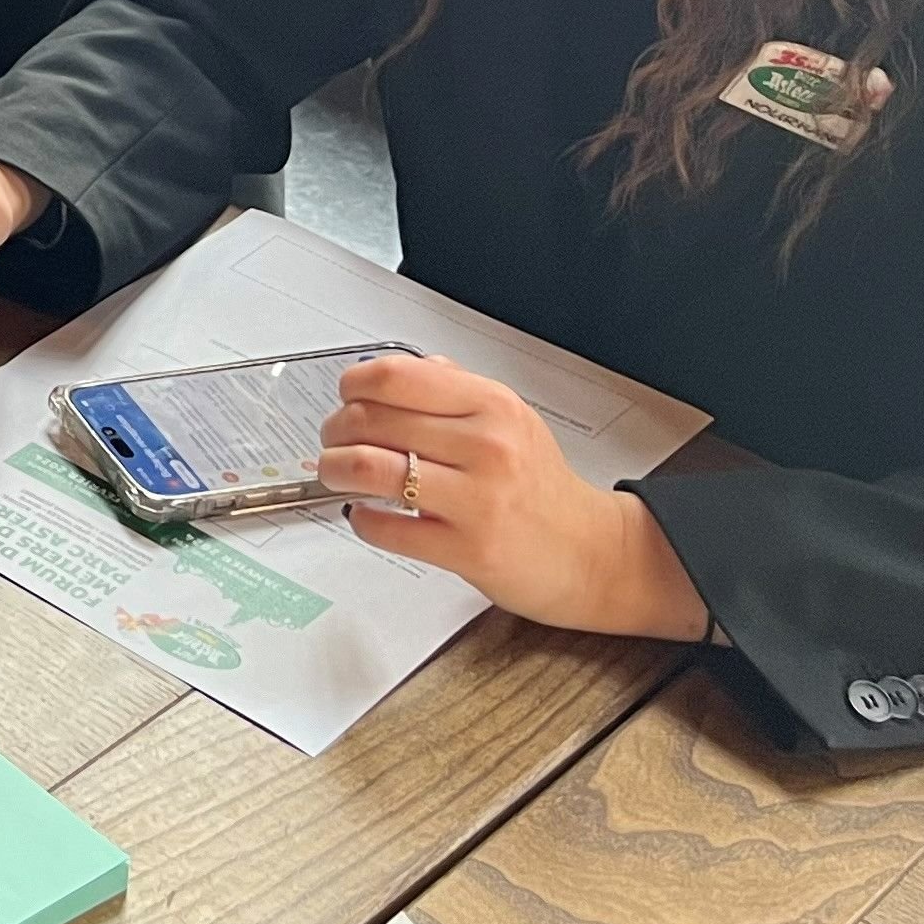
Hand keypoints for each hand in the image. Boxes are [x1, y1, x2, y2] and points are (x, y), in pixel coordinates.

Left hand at [320, 354, 711, 638]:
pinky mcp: (468, 549)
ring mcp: (478, 499)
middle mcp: (487, 446)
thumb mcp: (511, 420)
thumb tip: (397, 369)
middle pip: (373, 419)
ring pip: (372, 468)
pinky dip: (362, 520)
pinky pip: (388, 528)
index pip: (397, 376)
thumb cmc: (542, 488)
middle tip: (331, 439)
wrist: (592, 554)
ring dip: (336, 468)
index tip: (345, 396)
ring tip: (335, 472)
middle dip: (335, 429)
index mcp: (493, 405)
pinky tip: (365, 514)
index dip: (354, 384)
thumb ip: (454, 389)